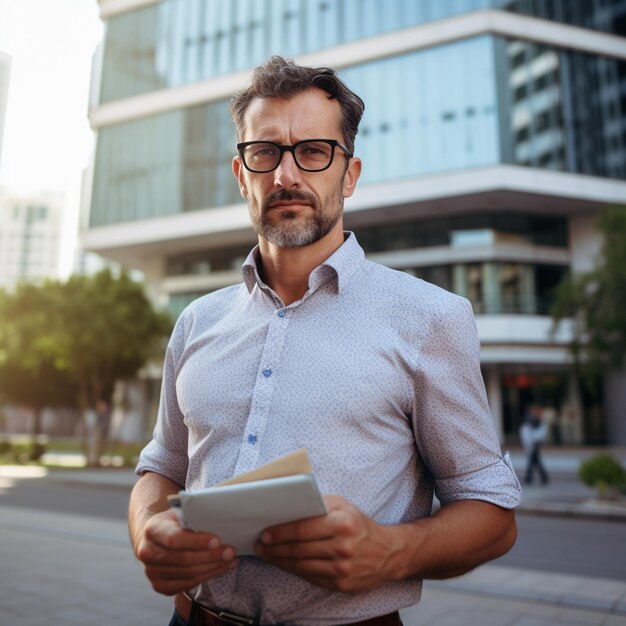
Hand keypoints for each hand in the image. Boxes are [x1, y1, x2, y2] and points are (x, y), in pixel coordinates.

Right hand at [134, 509, 236, 594]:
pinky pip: (186, 585)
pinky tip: (219, 569)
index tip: (217, 540)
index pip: (175, 539)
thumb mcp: (181, 511)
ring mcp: (151, 572)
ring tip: (230, 560)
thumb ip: (194, 515)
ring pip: (187, 574)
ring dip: (212, 568)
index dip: (197, 542)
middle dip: (211, 556)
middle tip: (230, 552)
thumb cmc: (175, 521)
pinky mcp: (159, 585)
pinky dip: (205, 577)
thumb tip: (219, 520)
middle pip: (183, 560)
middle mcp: (147, 552)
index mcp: (152, 529)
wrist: (156, 537)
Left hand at [254, 495, 403, 591]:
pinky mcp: (342, 585)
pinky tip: (285, 564)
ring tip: (267, 555)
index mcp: (342, 523)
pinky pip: (311, 578)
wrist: (388, 553)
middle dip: (275, 548)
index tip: (265, 533)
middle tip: (260, 545)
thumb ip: (319, 503)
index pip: (303, 529)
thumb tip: (291, 505)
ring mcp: (342, 569)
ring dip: (280, 561)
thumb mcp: (344, 506)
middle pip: (299, 549)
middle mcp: (343, 547)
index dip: (281, 532)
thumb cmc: (360, 525)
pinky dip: (294, 571)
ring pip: (302, 566)